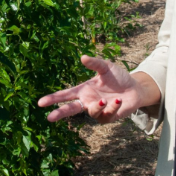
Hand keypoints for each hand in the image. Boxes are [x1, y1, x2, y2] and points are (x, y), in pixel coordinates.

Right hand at [37, 55, 152, 123]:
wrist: (135, 88)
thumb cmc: (118, 77)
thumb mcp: (106, 67)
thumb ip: (95, 63)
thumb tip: (82, 57)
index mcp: (83, 90)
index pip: (65, 95)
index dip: (53, 99)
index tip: (41, 103)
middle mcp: (88, 102)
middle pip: (70, 109)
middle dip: (60, 113)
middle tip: (49, 118)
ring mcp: (97, 111)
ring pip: (91, 112)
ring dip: (98, 106)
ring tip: (105, 99)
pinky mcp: (108, 117)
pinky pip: (106, 114)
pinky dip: (112, 107)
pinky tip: (118, 100)